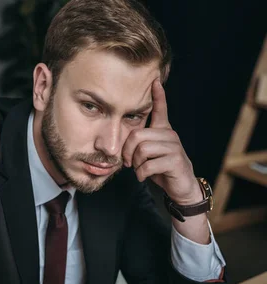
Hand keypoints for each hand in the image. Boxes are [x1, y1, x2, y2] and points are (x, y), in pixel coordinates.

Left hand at [122, 80, 201, 204]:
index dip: (158, 96)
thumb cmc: (160, 168)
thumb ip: (138, 144)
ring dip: (136, 164)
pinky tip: (144, 176)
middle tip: (128, 162)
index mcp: (162, 131)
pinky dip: (141, 174)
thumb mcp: (147, 154)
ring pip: (142, 150)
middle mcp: (170, 135)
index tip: (155, 80)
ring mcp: (174, 148)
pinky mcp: (175, 161)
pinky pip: (148, 165)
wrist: (179, 186)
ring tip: (140, 169)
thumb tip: (121, 143)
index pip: (161, 109)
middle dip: (127, 152)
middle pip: (137, 135)